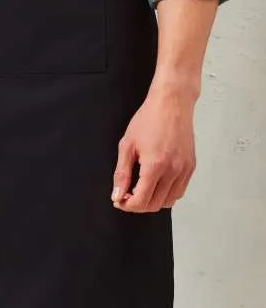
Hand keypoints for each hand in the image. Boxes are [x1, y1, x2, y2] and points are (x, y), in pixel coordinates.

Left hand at [111, 77, 197, 212]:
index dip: (127, 205)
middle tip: (128, 194)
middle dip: (138, 204)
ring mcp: (184, 169)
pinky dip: (167, 193)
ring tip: (142, 188)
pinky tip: (157, 183)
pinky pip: (179, 191)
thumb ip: (121, 174)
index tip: (120, 200)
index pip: (141, 201)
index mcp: (155, 165)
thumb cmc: (149, 118)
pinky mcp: (190, 166)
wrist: (172, 103)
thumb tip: (117, 195)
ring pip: (169, 201)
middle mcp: (172, 170)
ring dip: (153, 200)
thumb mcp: (127, 145)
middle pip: (154, 205)